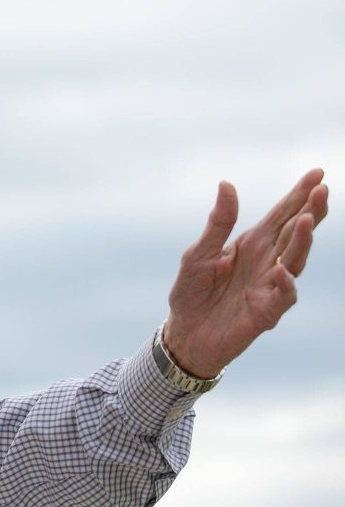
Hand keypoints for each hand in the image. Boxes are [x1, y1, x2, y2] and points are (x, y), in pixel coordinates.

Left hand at [164, 168, 328, 377]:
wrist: (184, 333)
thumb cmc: (192, 292)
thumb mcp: (198, 253)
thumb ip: (218, 223)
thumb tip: (227, 184)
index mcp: (252, 243)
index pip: (281, 215)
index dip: (300, 195)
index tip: (318, 173)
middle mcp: (267, 261)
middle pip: (295, 232)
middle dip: (311, 210)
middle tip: (322, 189)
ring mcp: (269, 285)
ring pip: (295, 260)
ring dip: (302, 241)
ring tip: (307, 219)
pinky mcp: (266, 311)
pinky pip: (283, 295)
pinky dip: (284, 283)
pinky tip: (281, 271)